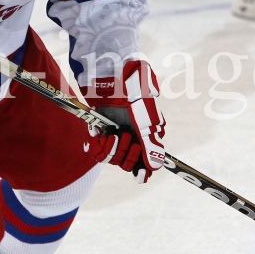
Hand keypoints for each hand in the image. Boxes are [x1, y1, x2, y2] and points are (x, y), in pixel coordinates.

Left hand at [88, 60, 165, 183]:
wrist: (114, 76)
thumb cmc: (135, 94)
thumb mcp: (146, 120)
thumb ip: (150, 144)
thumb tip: (156, 166)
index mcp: (146, 136)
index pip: (145, 163)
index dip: (142, 171)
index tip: (140, 176)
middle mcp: (131, 138)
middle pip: (128, 164)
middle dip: (128, 155)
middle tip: (128, 138)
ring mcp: (116, 135)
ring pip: (113, 159)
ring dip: (114, 148)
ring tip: (115, 133)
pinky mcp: (101, 130)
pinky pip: (98, 150)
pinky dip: (100, 144)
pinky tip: (102, 133)